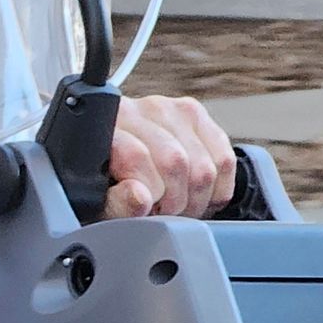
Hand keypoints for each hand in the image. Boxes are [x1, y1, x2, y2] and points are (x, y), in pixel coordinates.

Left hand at [104, 95, 236, 219]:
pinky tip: (195, 195)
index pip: (138, 158)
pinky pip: (224, 160)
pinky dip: (216, 190)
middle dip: (174, 202)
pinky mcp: (195, 115)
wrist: (110, 163)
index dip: (148, 196)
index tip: (147, 212)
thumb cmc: (102, 185)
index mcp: (109, 125)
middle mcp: (141, 110)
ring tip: (176, 206)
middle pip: (176, 162)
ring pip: (205, 165)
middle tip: (163, 214)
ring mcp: (172, 108)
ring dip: (196, 199)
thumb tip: (141, 197)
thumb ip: (116, 202)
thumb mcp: (97, 201)